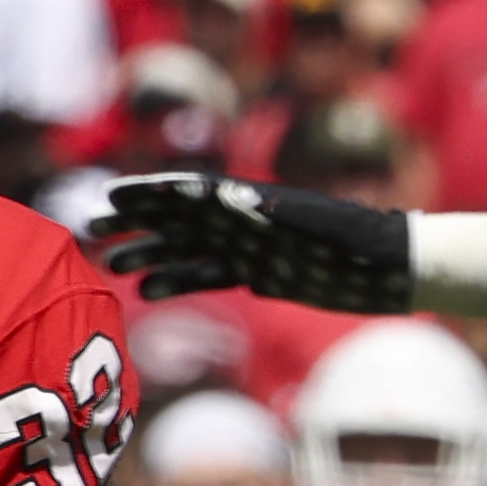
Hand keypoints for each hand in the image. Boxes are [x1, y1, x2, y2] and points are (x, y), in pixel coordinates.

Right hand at [83, 169, 415, 313]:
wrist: (394, 268)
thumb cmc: (353, 242)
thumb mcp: (303, 223)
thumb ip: (255, 210)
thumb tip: (205, 196)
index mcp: (251, 202)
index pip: (190, 193)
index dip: (149, 193)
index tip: (111, 196)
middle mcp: (245, 220)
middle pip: (179, 218)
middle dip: (135, 222)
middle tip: (92, 231)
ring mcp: (252, 247)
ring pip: (188, 249)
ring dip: (149, 254)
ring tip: (111, 266)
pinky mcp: (262, 272)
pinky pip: (211, 275)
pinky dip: (179, 281)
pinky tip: (150, 292)